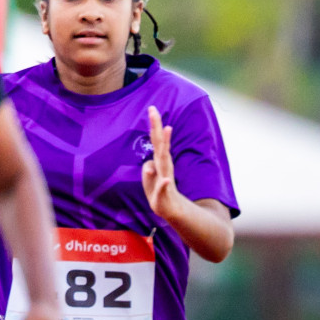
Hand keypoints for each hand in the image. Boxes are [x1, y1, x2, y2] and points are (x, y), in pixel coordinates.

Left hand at [141, 106, 181, 220]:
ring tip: (167, 130)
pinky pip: (164, 187)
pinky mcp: (165, 192)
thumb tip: (148, 165)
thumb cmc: (159, 193)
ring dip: (165, 145)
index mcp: (159, 162)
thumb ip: (148, 169)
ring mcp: (165, 177)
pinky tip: (166, 180)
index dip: (154, 126)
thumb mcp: (150, 180)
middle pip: (160, 144)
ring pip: (164, 159)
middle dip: (157, 127)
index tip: (153, 109)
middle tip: (154, 110)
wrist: (170, 211)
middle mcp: (164, 166)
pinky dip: (164, 184)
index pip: (156, 141)